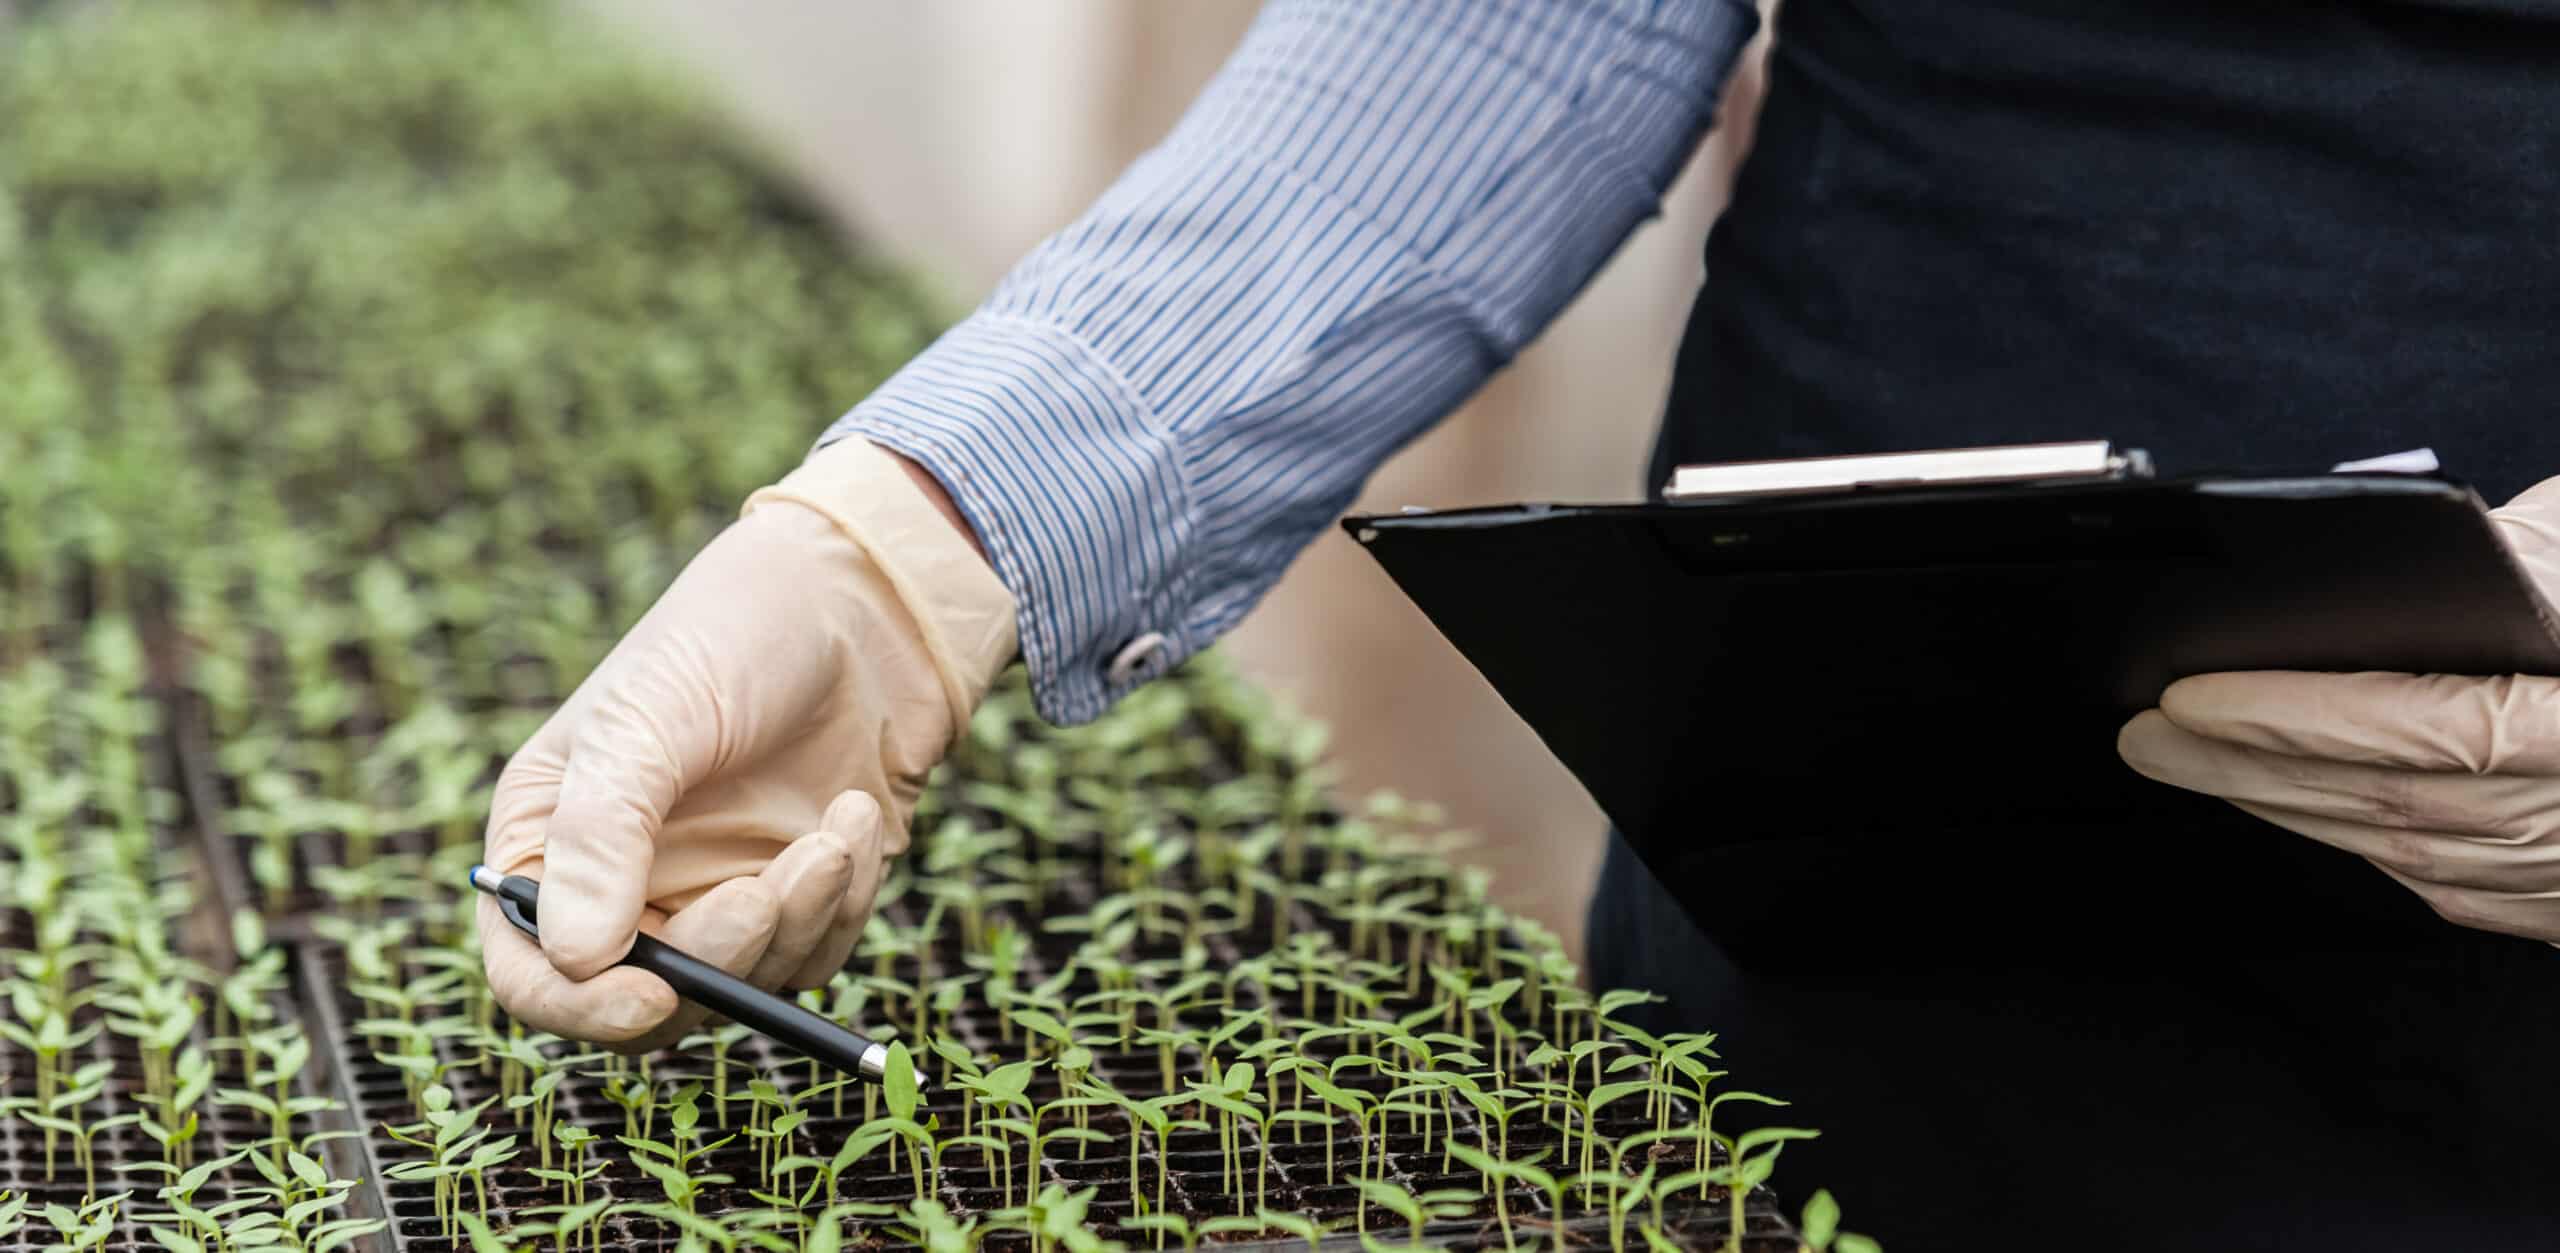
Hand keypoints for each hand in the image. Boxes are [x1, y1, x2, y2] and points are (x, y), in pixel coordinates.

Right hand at [479, 440, 1015, 1048]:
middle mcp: (625, 886)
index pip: (532, 973)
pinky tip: (855, 817)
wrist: (866, 606)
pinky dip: (842, 902)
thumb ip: (601, 834)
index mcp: (550, 841)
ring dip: (798, 921)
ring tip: (836, 827)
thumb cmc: (733, 636)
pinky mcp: (795, 901)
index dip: (580, 1007)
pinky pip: (813, 955)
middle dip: (717, 960)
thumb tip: (575, 958)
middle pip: (646, 1003)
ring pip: (743, 987)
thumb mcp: (647, 718)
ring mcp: (712, 898)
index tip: (650, 999)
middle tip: (766, 891)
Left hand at [2118, 476, 2559, 942]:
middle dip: (2237, 768)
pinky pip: (2428, 878)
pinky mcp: (2557, 909)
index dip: (2293, 715)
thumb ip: (2532, 553)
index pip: (2416, 725)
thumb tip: (2430, 549)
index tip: (2192, 695)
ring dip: (2270, 805)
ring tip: (2180, 759)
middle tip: (2140, 731)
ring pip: (2388, 845)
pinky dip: (2341, 836)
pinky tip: (2279, 803)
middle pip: (2374, 799)